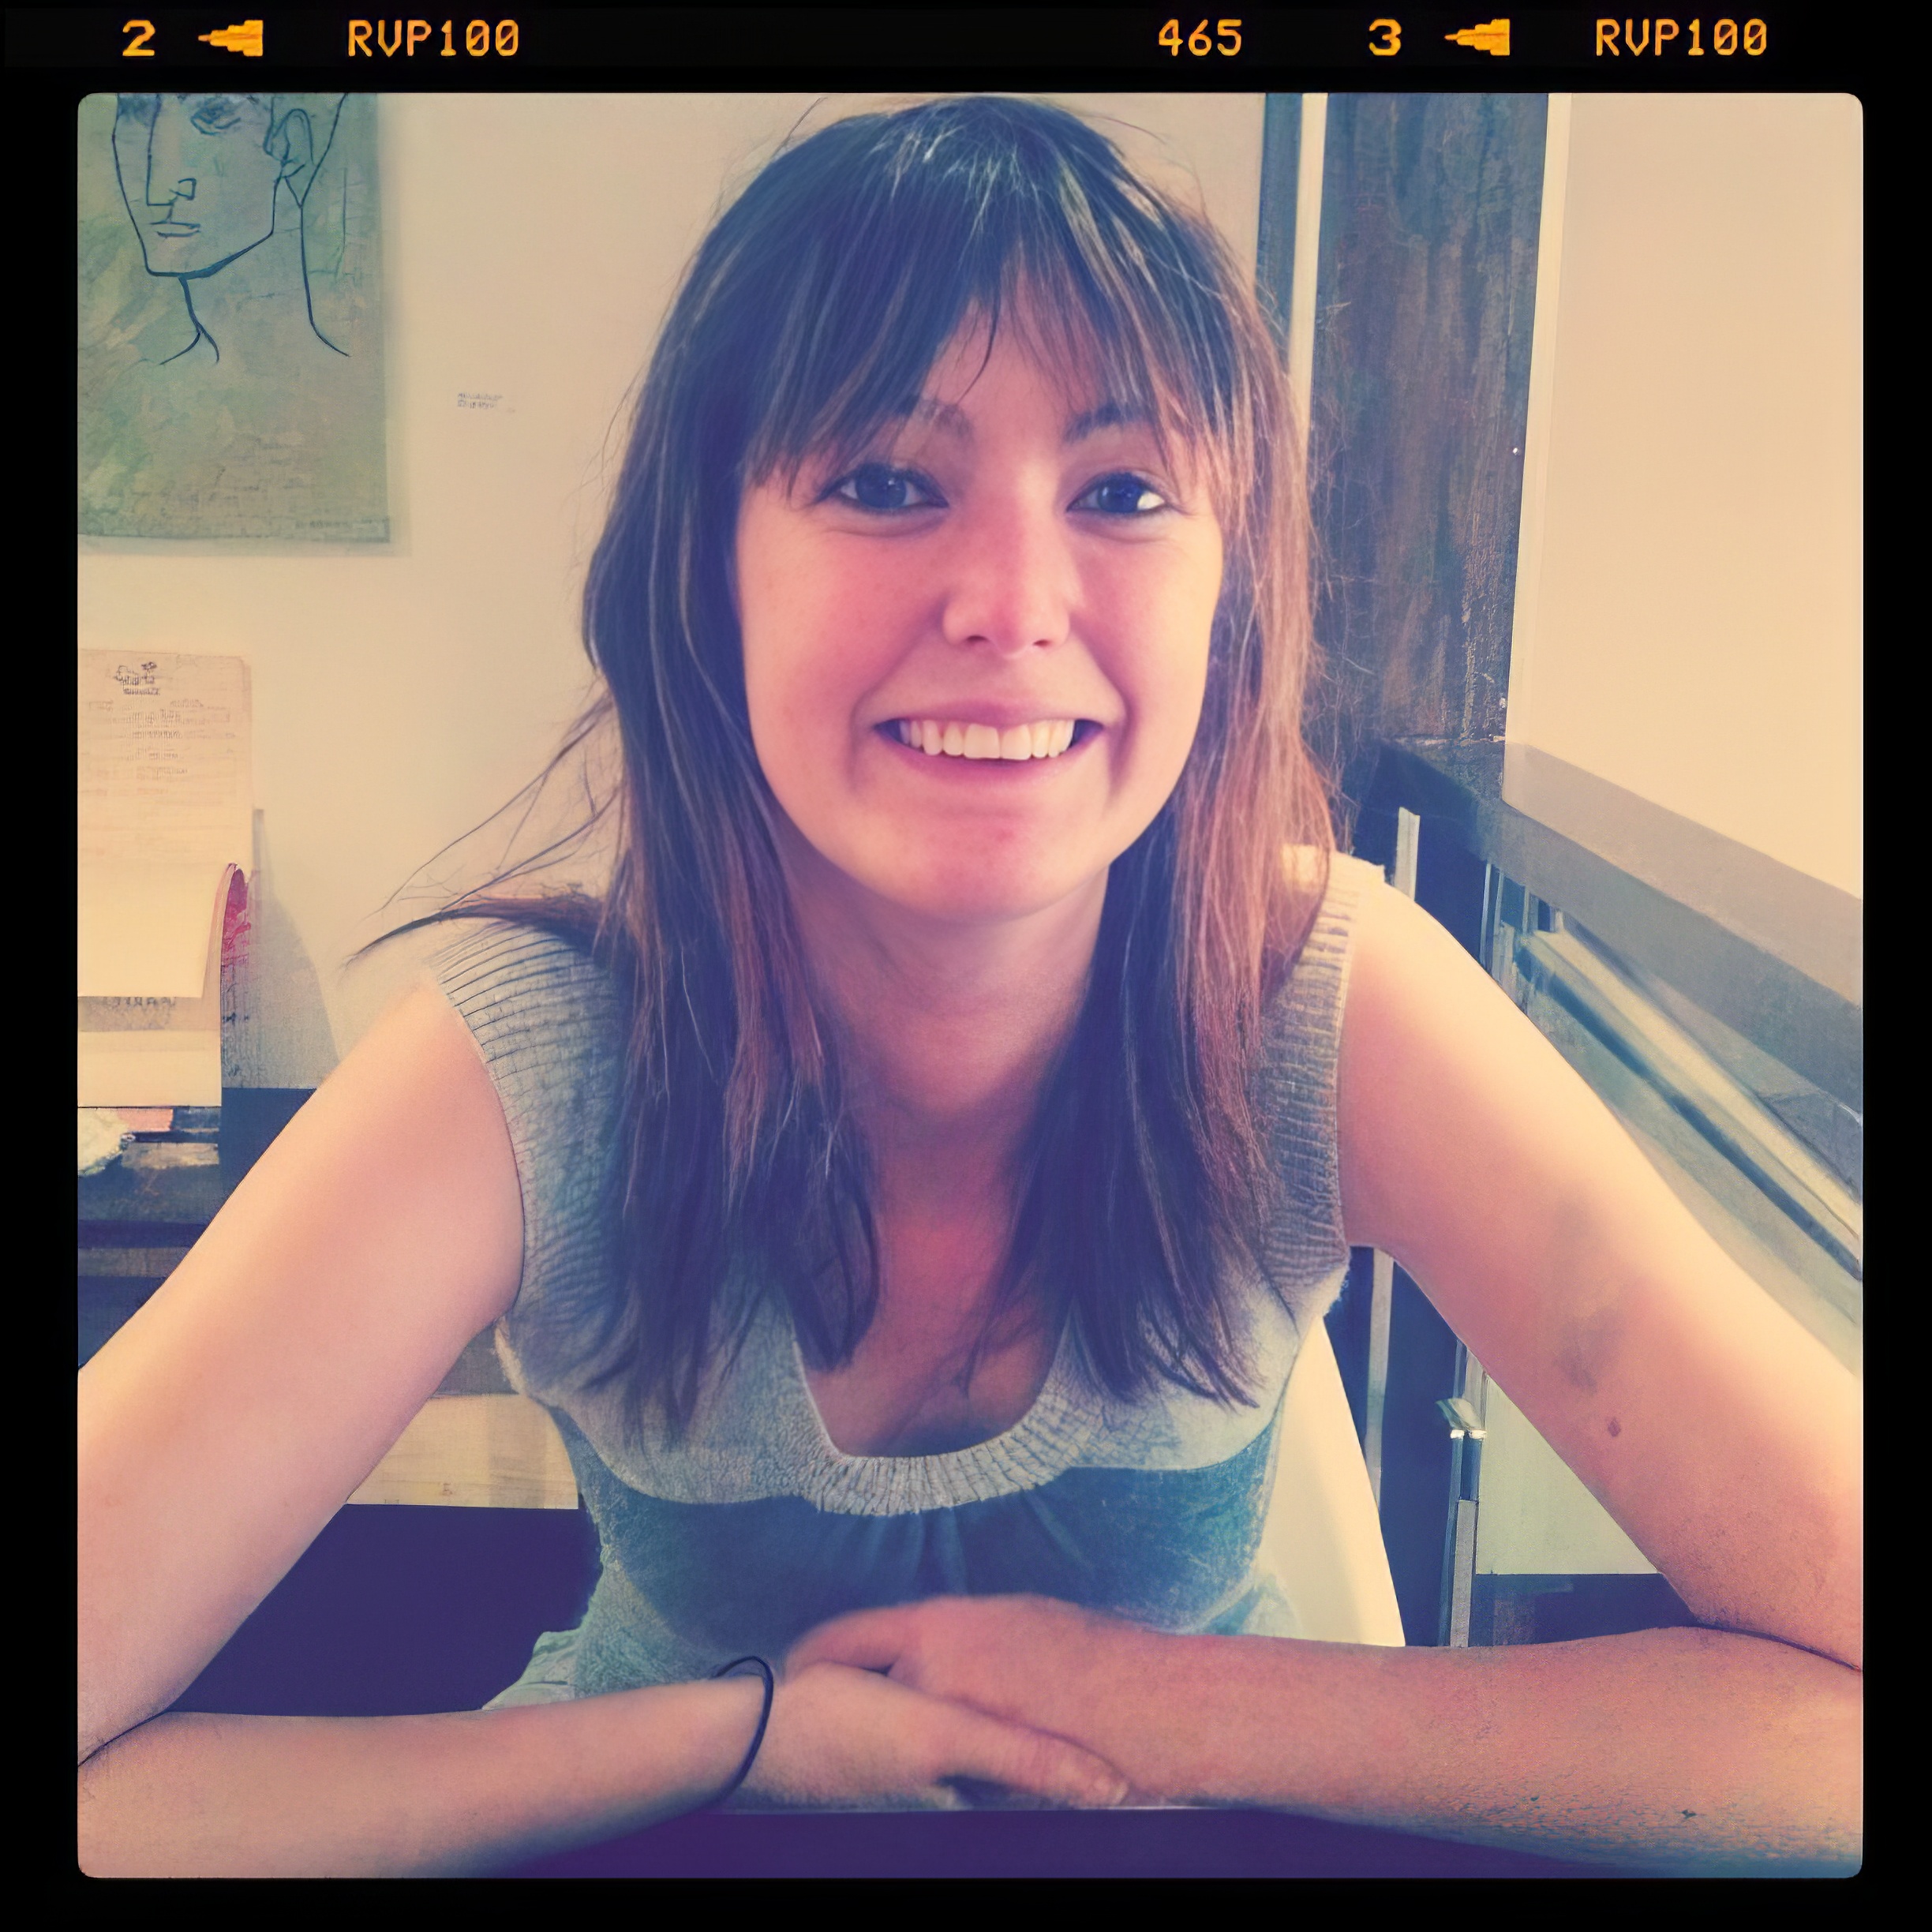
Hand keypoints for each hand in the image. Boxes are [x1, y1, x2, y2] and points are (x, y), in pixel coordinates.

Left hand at [786, 1596, 1170, 1800]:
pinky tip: (966, 1772)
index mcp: (937, 1626)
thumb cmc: (1088, 1654)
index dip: (812, 1654)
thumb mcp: (1010, 1620)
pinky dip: (945, 1774)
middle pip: (868, 1693)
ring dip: (911, 1741)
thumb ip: (956, 1634)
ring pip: (906, 1738)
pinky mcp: (974, 1779)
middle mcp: (930, 1676)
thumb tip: (930, 1647)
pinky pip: (940, 1776)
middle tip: (850, 1715)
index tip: (795, 1669)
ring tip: (921, 1744)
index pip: (844, 1637)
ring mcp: (949, 1731)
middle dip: (868, 1704)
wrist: (1146, 1707)